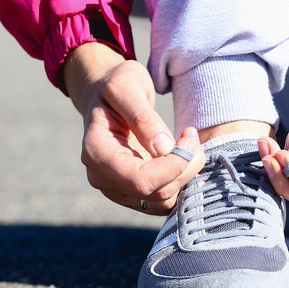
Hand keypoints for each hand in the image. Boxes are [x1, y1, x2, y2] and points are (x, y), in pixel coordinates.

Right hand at [64, 43, 203, 213]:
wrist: (108, 96)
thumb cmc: (116, 86)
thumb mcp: (127, 88)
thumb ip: (143, 118)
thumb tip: (164, 148)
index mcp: (96, 152)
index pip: (139, 180)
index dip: (173, 166)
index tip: (189, 137)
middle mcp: (102, 177)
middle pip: (155, 193)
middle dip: (185, 167)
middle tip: (192, 137)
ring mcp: (117, 189)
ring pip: (163, 201)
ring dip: (186, 174)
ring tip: (188, 144)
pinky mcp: (133, 192)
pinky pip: (164, 200)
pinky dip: (180, 181)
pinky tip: (182, 157)